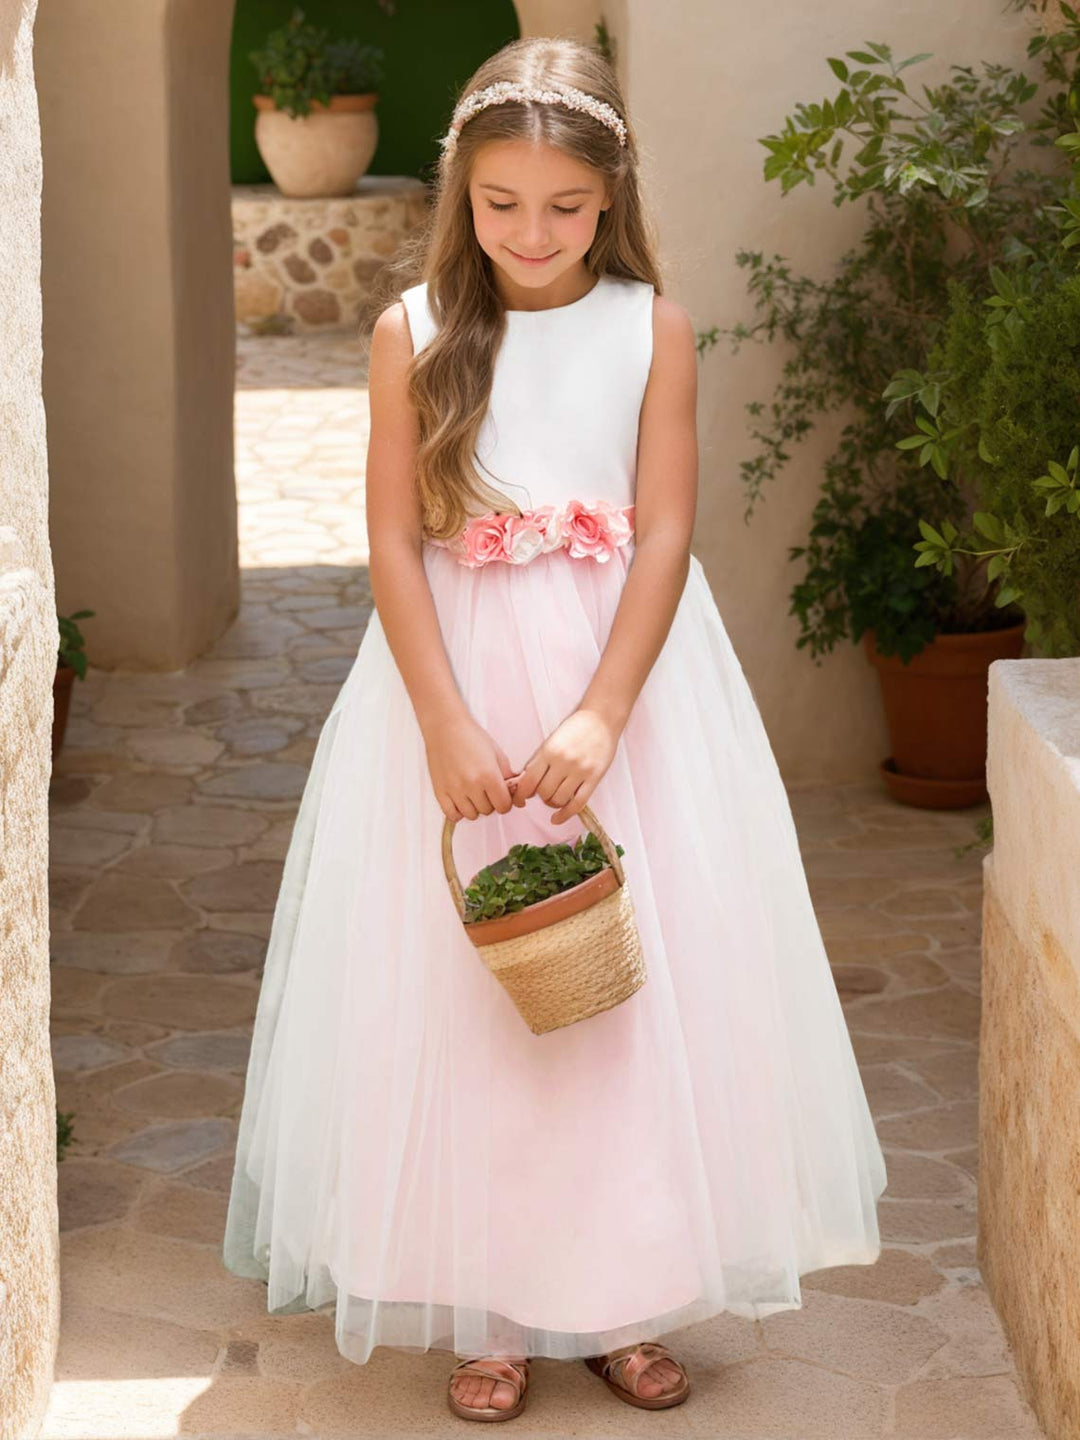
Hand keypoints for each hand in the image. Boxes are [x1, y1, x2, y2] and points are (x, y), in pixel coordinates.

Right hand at [425, 712, 516, 821]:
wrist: (445, 727)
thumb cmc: (472, 737)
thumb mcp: (497, 754)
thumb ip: (509, 777)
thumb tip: (519, 799)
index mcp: (489, 776)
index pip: (503, 806)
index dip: (505, 802)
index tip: (502, 795)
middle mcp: (471, 785)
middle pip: (488, 811)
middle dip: (490, 802)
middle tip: (486, 789)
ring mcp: (454, 790)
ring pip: (471, 815)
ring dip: (475, 807)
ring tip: (473, 793)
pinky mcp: (440, 791)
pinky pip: (452, 815)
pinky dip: (458, 812)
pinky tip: (461, 800)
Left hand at [508, 708, 620, 823]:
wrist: (601, 719)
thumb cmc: (575, 729)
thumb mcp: (551, 741)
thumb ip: (538, 761)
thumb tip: (524, 783)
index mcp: (549, 751)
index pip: (528, 780)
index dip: (521, 795)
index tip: (520, 800)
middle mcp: (563, 762)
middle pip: (543, 793)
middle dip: (540, 796)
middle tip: (543, 793)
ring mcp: (580, 771)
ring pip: (558, 800)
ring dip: (553, 803)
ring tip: (554, 798)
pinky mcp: (594, 778)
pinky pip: (577, 803)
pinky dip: (565, 814)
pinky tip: (557, 818)